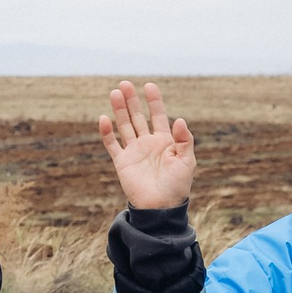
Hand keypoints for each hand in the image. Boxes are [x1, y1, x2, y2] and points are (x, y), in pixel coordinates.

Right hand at [100, 82, 195, 211]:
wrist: (160, 207)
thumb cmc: (177, 186)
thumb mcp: (187, 161)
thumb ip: (184, 140)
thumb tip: (179, 120)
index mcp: (165, 141)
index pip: (158, 115)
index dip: (154, 100)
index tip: (149, 85)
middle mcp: (147, 143)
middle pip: (137, 116)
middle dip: (131, 100)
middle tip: (124, 84)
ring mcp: (134, 151)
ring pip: (124, 125)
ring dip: (119, 110)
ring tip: (114, 93)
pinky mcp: (122, 162)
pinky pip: (112, 144)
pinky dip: (107, 132)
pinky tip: (104, 118)